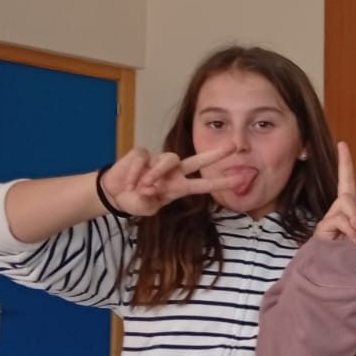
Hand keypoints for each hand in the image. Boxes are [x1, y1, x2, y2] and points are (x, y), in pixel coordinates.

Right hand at [99, 145, 241, 216]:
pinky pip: (143, 160)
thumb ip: (150, 201)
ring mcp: (158, 160)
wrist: (115, 193)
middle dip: (214, 154)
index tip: (240, 180)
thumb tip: (150, 187)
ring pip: (167, 160)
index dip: (221, 182)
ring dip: (156, 174)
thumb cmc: (136, 201)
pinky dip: (134, 174)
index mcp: (179, 187)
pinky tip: (129, 184)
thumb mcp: (146, 208)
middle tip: (232, 147)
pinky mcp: (142, 154)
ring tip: (143, 187)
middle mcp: (173, 172)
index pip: (204, 184)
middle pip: (197, 160)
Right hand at [314, 142, 355, 245]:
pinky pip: (340, 219)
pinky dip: (348, 230)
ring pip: (346, 202)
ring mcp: (336, 213)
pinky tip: (350, 240)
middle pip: (346, 180)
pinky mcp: (325, 223)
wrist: (343, 267)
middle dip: (344, 162)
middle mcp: (349, 207)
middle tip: (342, 144)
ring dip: (354, 217)